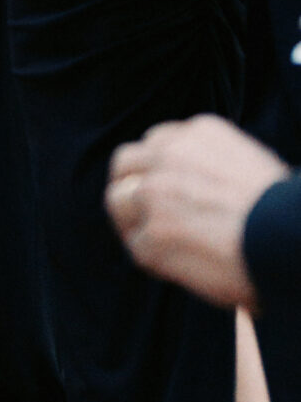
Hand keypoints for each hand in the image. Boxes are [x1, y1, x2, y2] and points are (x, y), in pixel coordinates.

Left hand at [106, 116, 287, 310]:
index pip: (156, 144)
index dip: (155, 171)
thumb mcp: (248, 165)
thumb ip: (210, 165)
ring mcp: (157, 190)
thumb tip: (191, 188)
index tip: (166, 193)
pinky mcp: (155, 231)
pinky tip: (179, 269)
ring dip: (134, 224)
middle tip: (144, 217)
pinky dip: (154, 260)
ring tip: (160, 246)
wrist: (295, 242)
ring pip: (117, 201)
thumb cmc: (287, 217)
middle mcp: (170, 153)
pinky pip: (137, 245)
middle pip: (125, 164)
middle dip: (130, 188)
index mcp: (199, 132)